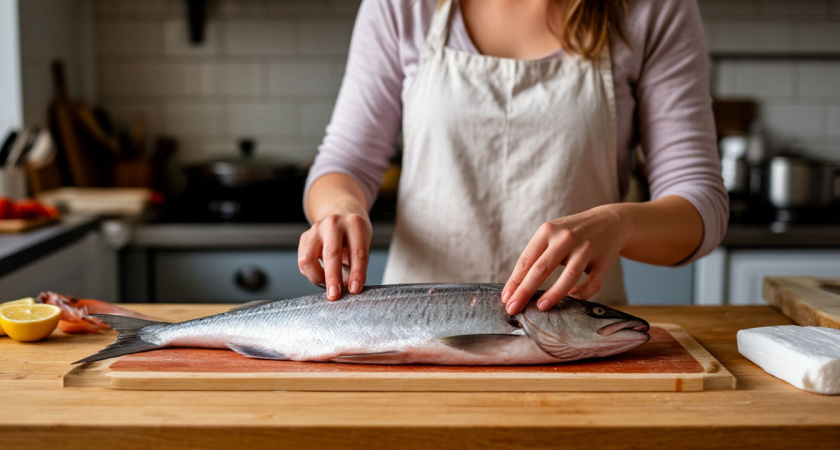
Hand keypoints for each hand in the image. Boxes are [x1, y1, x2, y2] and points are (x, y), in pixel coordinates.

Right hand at [298, 211, 371, 300]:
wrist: (341, 212)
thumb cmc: (354, 234)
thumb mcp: (364, 243)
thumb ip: (357, 264)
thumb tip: (349, 288)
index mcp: (354, 224)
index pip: (357, 252)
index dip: (357, 273)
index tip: (355, 289)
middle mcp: (334, 223)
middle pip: (331, 254)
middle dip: (332, 278)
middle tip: (335, 295)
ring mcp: (316, 229)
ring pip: (308, 259)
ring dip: (317, 277)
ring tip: (328, 284)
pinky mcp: (304, 237)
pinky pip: (302, 262)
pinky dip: (311, 273)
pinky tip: (321, 274)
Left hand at [501, 205, 624, 314]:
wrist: (609, 222)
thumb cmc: (571, 234)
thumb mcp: (551, 235)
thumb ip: (536, 256)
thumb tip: (515, 288)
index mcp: (548, 231)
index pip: (526, 260)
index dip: (515, 281)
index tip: (506, 299)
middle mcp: (566, 238)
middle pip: (541, 268)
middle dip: (525, 291)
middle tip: (513, 308)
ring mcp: (586, 248)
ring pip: (569, 276)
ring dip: (553, 294)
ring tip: (541, 307)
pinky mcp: (603, 260)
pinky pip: (592, 283)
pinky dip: (581, 294)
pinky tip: (572, 297)